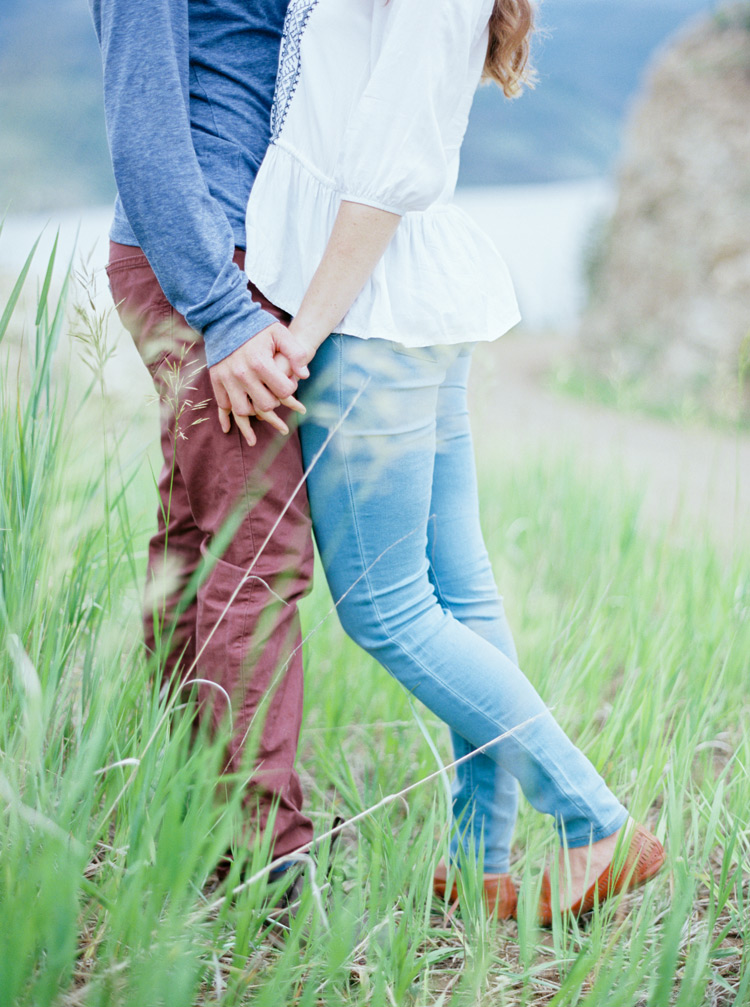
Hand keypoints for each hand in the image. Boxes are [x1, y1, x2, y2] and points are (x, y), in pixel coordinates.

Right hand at [209, 322, 310, 445]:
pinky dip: (227, 417)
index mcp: (260, 363)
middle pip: (265, 405)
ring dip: (254, 414)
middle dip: (275, 405)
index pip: (283, 391)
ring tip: (262, 413)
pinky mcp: (217, 380)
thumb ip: (296, 352)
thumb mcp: (280, 333)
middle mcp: (242, 374)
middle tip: (280, 404)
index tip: (292, 392)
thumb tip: (304, 376)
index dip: (291, 393)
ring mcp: (227, 379)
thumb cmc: (257, 328)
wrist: (225, 319)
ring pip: (243, 410)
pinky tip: (232, 428)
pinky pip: (223, 405)